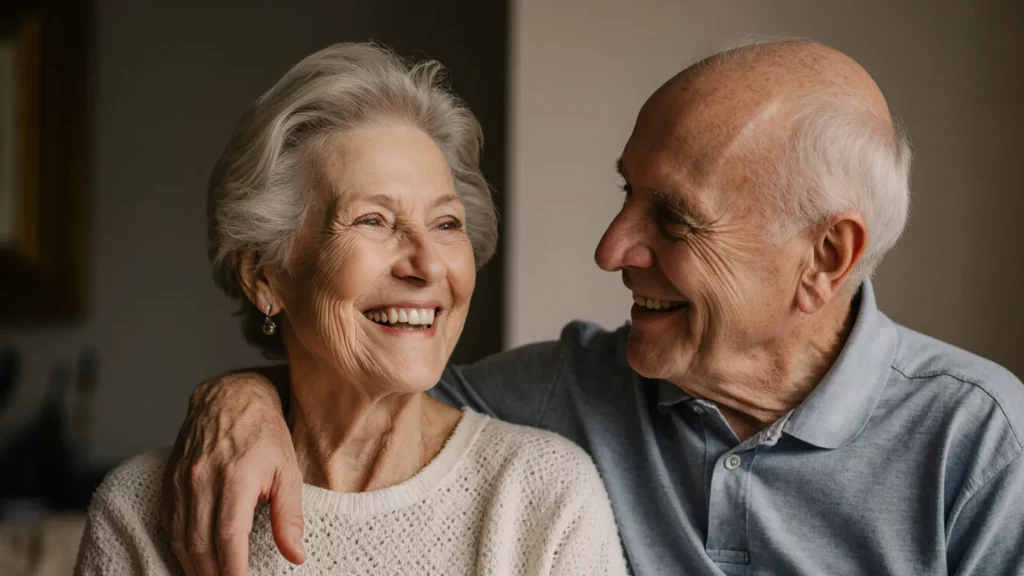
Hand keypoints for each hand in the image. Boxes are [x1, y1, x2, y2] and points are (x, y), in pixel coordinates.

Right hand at [161, 372, 304, 575]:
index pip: (229, 538)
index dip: (233, 571)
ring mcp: (182, 481)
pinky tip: (194, 559)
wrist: (230, 396)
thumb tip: (295, 555)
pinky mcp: (169, 480)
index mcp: (236, 478)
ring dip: (195, 567)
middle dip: (213, 575)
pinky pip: (169, 523)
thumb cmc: (265, 433)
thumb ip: (289, 516)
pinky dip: (180, 547)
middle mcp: (203, 480)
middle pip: (201, 545)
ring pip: (181, 538)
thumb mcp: (289, 471)